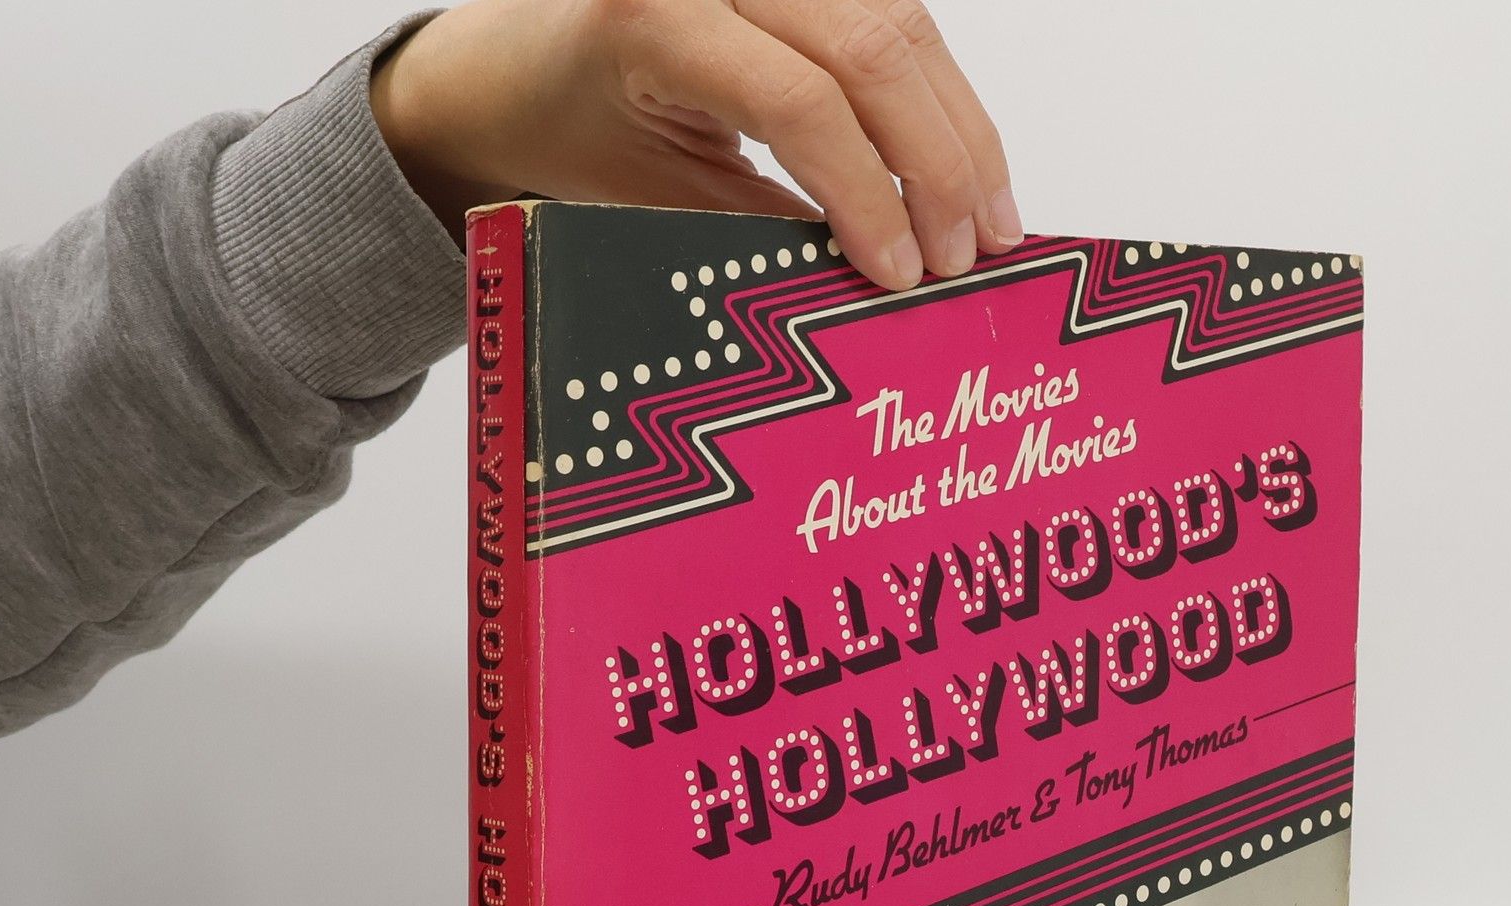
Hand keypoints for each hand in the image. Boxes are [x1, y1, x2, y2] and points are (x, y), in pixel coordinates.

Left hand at [371, 0, 1023, 289]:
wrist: (518, 67)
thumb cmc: (575, 133)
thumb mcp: (657, 197)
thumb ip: (763, 222)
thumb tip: (878, 274)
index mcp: (656, 17)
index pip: (800, 100)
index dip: (870, 191)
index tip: (907, 273)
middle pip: (871, 47)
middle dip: (937, 162)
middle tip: (969, 257)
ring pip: (902, 22)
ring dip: (960, 127)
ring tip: (992, 221)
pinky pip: (893, 14)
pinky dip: (940, 94)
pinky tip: (966, 164)